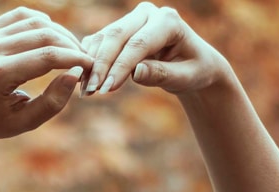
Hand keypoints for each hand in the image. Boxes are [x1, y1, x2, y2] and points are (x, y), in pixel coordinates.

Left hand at [0, 8, 93, 146]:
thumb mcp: (25, 122)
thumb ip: (52, 102)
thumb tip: (75, 75)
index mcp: (0, 74)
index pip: (47, 56)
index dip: (74, 58)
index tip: (90, 65)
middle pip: (43, 34)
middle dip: (70, 44)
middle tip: (84, 58)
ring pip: (34, 21)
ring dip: (58, 33)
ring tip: (71, 50)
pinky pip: (20, 16)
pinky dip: (40, 22)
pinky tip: (53, 37)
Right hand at [80, 4, 229, 96]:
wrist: (192, 63)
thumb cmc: (193, 71)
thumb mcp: (184, 77)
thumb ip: (161, 74)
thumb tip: (135, 73)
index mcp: (168, 21)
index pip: (139, 44)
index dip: (121, 67)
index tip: (107, 89)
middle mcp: (148, 13)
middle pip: (117, 36)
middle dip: (101, 65)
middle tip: (90, 91)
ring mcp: (133, 18)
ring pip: (105, 37)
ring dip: (92, 64)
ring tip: (85, 91)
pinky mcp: (121, 29)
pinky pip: (101, 41)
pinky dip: (90, 60)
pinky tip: (84, 80)